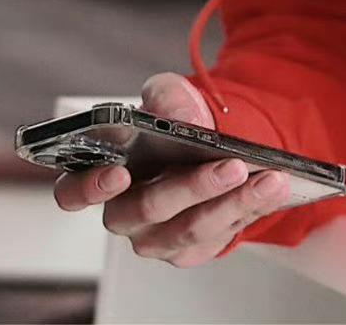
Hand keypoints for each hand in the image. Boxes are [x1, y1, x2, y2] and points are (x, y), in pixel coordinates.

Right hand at [53, 72, 290, 266]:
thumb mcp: (169, 97)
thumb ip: (168, 96)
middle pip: (149, 209)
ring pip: (191, 229)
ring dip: (232, 202)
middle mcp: (123, 213)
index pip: (73, 192)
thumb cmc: (171, 127)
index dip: (90, 187)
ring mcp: (156, 237)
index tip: (119, 174)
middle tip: (230, 165)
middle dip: (192, 187)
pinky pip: (219, 236)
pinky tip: (272, 189)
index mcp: (99, 176)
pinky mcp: (189, 249)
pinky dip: (249, 210)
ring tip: (266, 177)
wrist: (207, 149)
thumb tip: (184, 116)